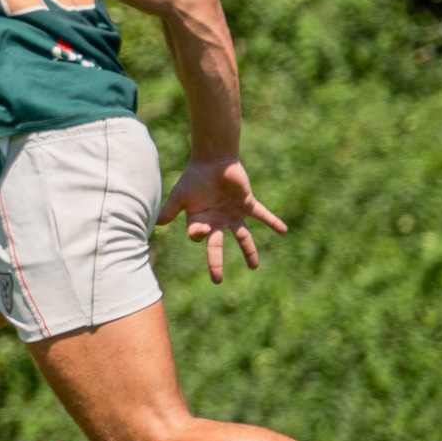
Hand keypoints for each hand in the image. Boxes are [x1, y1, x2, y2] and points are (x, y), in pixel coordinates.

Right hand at [156, 157, 287, 283]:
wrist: (213, 160)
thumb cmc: (194, 178)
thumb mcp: (180, 196)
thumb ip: (170, 210)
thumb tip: (158, 225)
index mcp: (200, 220)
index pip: (198, 237)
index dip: (199, 236)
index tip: (200, 229)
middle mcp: (216, 221)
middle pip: (217, 246)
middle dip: (216, 263)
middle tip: (217, 280)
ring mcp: (232, 214)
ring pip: (242, 237)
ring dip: (249, 251)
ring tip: (254, 267)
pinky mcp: (247, 204)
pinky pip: (262, 215)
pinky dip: (272, 222)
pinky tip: (284, 230)